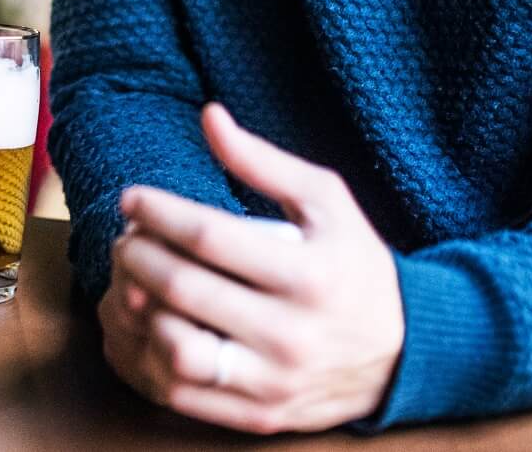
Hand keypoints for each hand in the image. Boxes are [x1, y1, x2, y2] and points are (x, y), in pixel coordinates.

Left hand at [100, 104, 404, 433]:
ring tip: (135, 283)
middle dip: (138, 255)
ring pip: (178, 349)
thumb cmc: (354, 263)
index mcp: (310, 275)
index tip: (132, 198)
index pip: (210, 237)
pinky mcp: (260, 415)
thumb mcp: (326, 202)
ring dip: (142, 311)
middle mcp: (292, 334)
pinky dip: (153, 357)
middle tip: (125, 238)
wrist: (406, 352)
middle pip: (185, 290)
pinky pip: (185, 393)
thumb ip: (262, 160)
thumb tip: (209, 115)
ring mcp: (275, 381)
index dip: (158, 212)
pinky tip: (151, 323)